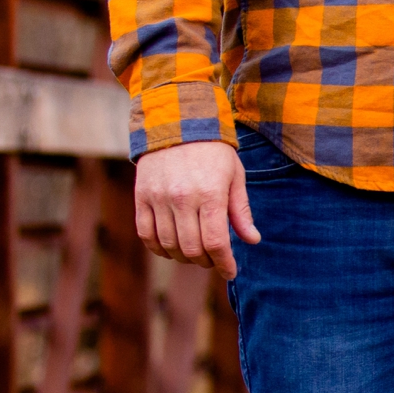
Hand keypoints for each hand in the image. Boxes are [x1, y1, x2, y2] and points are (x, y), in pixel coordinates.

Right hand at [134, 139, 258, 279]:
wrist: (176, 121)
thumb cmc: (213, 151)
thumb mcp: (235, 176)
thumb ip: (241, 211)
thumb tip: (252, 240)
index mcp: (210, 194)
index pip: (216, 242)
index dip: (224, 263)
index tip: (230, 271)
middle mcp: (182, 198)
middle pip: (192, 249)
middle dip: (206, 262)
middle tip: (213, 260)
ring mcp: (158, 198)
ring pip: (168, 245)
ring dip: (183, 257)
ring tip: (195, 254)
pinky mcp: (141, 196)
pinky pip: (146, 234)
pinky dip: (158, 248)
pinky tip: (171, 248)